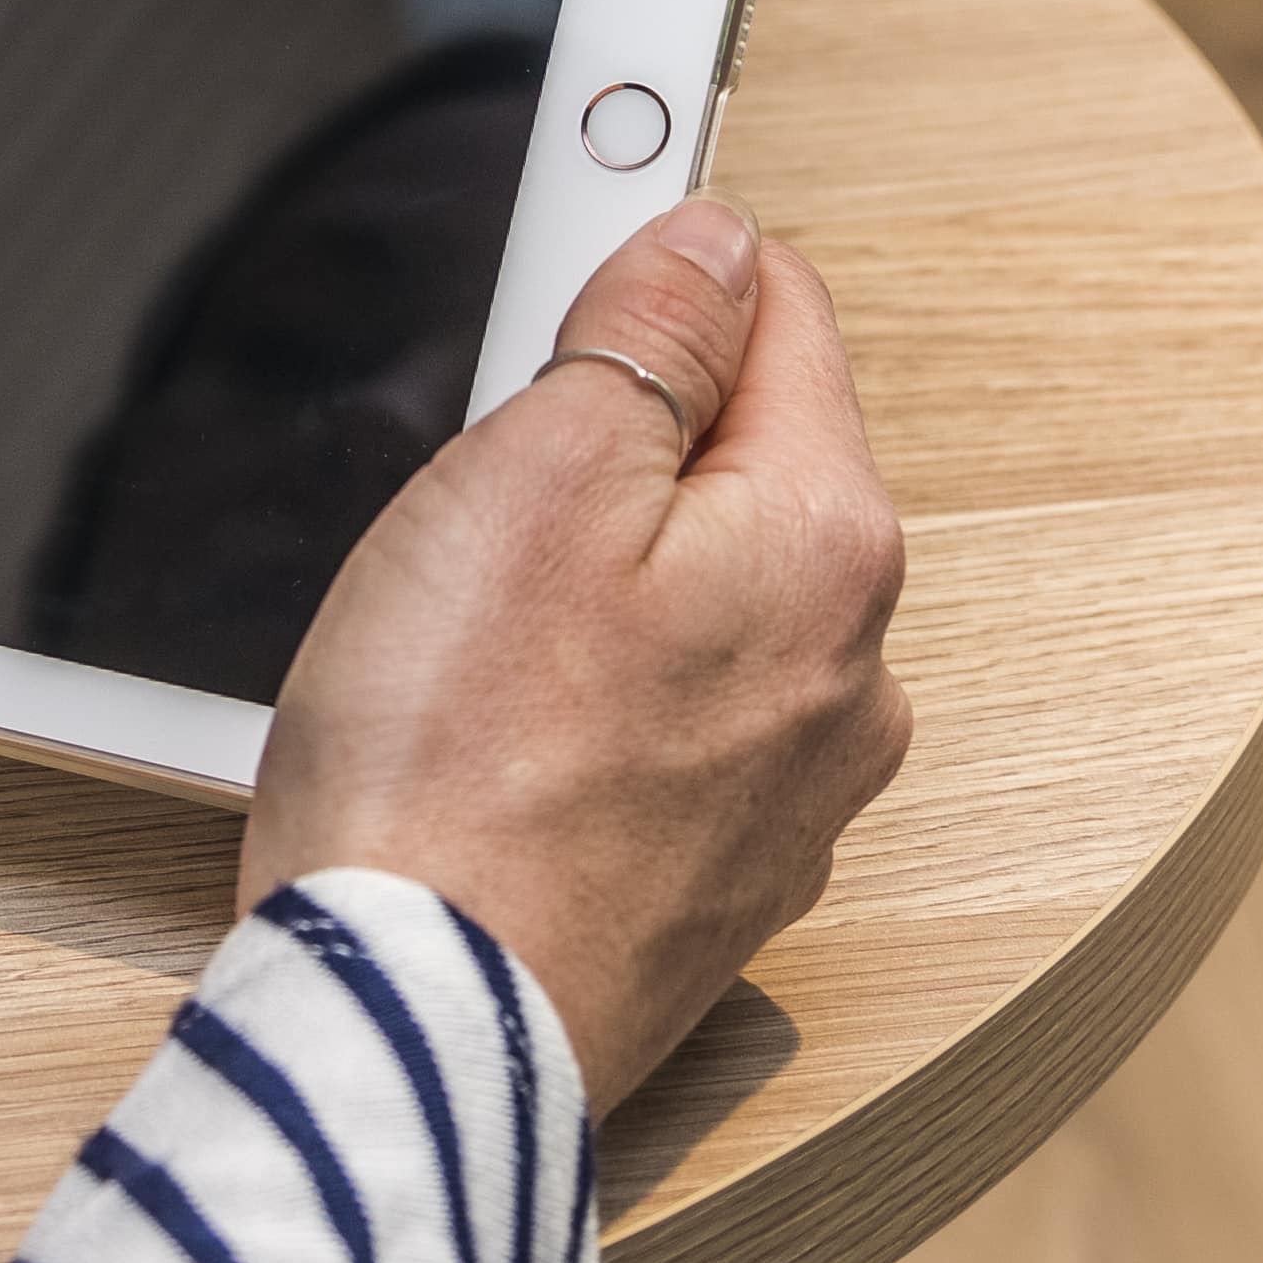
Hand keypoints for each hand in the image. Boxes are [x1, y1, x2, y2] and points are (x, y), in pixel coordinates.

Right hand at [238, 196, 912, 1102]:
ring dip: (593, 580)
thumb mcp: (536, 468)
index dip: (652, 280)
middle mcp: (847, 674)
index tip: (556, 300)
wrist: (414, 1028)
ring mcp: (790, 794)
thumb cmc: (453, 767)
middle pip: (740, 460)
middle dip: (612, 446)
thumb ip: (650, 328)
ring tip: (463, 637)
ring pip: (698, 598)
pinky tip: (487, 737)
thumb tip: (715, 234)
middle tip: (475, 501)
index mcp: (829, 545)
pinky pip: (664, 723)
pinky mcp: (716, 883)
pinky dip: (585, 702)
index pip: (781, 310)